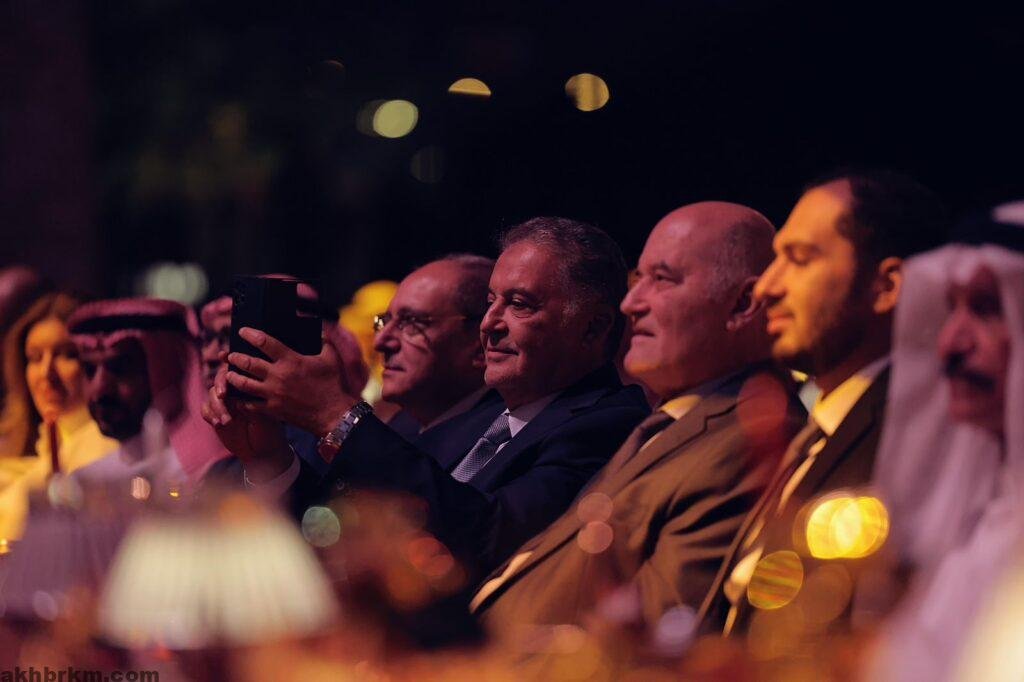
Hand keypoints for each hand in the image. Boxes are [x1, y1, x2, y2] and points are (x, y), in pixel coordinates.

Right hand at [201, 363, 292, 481]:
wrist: (261, 452)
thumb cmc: (268, 432)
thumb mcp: (265, 418)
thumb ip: (252, 406)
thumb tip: (237, 399)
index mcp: (251, 387)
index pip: (239, 371)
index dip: (229, 363)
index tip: (224, 358)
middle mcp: (237, 392)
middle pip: (221, 379)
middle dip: (220, 385)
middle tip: (223, 395)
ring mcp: (225, 403)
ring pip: (212, 394)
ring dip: (217, 406)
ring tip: (227, 421)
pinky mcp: (215, 415)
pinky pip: (205, 409)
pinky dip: (209, 414)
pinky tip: (218, 424)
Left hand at [226, 327, 358, 435]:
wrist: (333, 414)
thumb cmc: (333, 385)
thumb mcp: (331, 358)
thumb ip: (323, 341)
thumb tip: (319, 331)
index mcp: (291, 360)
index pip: (264, 342)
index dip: (250, 334)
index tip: (242, 331)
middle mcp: (278, 376)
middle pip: (248, 363)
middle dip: (235, 357)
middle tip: (230, 355)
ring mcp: (273, 394)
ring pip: (244, 384)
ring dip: (233, 377)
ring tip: (229, 374)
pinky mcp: (272, 410)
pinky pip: (250, 405)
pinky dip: (241, 401)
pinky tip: (238, 398)